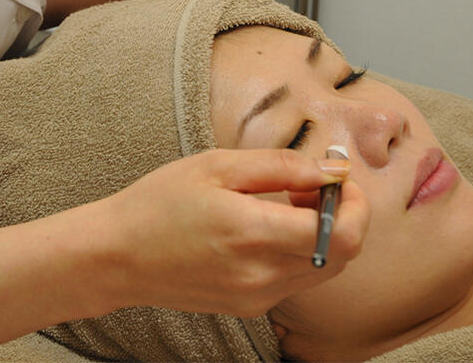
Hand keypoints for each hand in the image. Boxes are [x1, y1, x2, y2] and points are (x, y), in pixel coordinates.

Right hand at [94, 149, 368, 316]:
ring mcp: (257, 297)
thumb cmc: (159, 203)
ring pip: (323, 269)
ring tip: (285, 204)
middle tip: (311, 187)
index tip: (339, 180)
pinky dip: (299, 252)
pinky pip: (296, 280)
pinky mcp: (250, 307)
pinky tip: (266, 229)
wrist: (117, 256)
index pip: (342, 234)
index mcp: (253, 233)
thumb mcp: (216, 165)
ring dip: (322, 235)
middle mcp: (262, 275)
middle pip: (342, 255)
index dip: (355, 204)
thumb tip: (332, 171)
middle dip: (342, 216)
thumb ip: (281, 166)